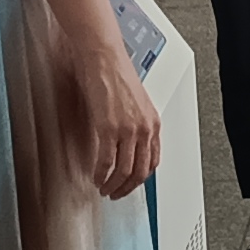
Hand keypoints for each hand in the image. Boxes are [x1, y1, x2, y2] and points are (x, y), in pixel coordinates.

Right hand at [76, 49, 160, 199]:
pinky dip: (101, 174)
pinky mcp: (109, 128)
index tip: (131, 184)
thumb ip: (134, 124)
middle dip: (127, 187)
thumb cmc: (114, 72)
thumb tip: (126, 143)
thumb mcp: (134, 102)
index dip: (141, 179)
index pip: (153, 161)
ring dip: (113, 185)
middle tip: (116, 193)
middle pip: (140, 171)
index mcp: (152, 122)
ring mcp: (127, 129)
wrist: (103, 56)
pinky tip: (96, 177)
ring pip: (124, 171)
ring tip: (104, 188)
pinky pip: (106, 161)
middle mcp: (144, 128)